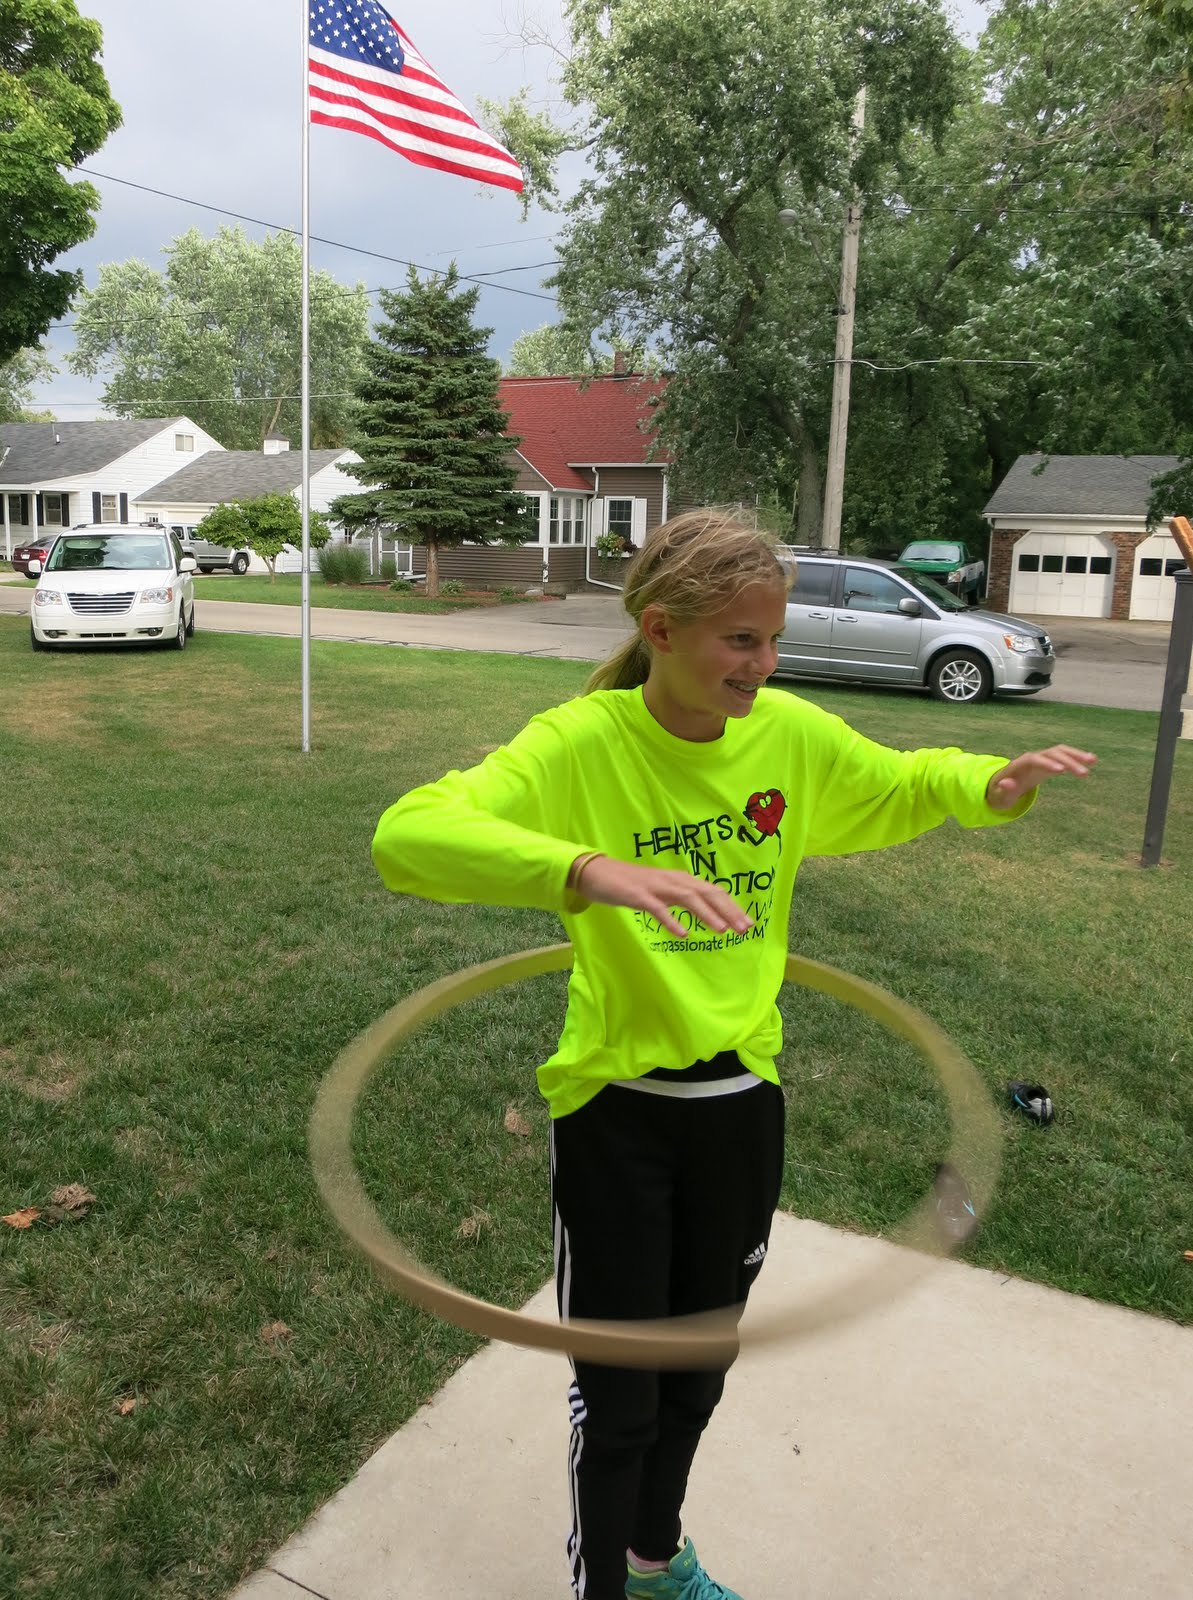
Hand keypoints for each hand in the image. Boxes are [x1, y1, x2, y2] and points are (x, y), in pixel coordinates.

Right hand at [574, 854, 751, 938]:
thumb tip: (708, 910)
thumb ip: (683, 898)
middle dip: (728, 911)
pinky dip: (671, 920)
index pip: (713, 892)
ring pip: (687, 898)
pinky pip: (657, 908)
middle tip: (745, 929)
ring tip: (722, 930)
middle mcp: (673, 880)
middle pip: (707, 893)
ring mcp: (656, 887)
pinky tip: (682, 934)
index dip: (732, 907)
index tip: (749, 923)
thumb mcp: (663, 891)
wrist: (599, 874)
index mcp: (681, 880)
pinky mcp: (638, 895)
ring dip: (706, 914)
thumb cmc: (632, 885)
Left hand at [986, 744, 1097, 810]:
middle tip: (1085, 774)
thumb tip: (1006, 784)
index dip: (1047, 763)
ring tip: (1093, 760)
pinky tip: (1092, 761)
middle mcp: (1033, 757)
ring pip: (1061, 752)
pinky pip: (1064, 757)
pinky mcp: (1050, 763)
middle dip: (1068, 761)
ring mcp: (1042, 759)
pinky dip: (1077, 758)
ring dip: (1076, 755)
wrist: (1002, 786)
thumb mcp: (999, 796)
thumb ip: (1003, 791)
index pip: (1034, 759)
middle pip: (1051, 754)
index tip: (1061, 771)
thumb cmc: (1000, 793)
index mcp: (1020, 764)